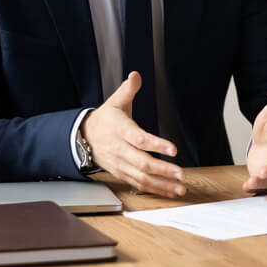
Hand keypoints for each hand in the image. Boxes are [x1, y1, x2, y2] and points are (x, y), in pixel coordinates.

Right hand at [82, 72, 186, 197]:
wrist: (84, 137)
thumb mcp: (115, 101)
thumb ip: (128, 89)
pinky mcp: (121, 173)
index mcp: (120, 130)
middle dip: (163, 170)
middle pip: (142, 162)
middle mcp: (120, 149)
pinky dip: (154, 190)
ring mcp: (120, 164)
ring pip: (141, 177)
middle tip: (181, 174)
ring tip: (180, 188)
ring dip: (162, 184)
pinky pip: (138, 184)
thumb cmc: (105, 119)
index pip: (139, 138)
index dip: (156, 144)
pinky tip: (169, 191)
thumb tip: (136, 75)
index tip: (173, 149)